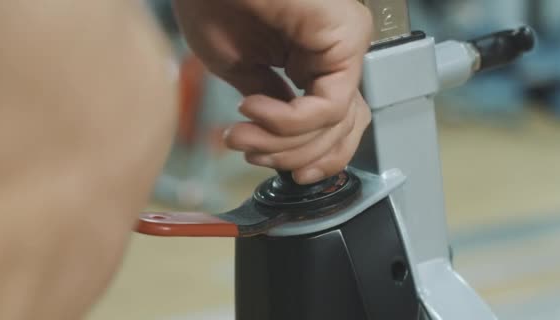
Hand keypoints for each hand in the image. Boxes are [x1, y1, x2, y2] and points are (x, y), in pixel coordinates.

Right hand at [175, 0, 372, 183]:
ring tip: (242, 133)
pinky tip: (253, 108)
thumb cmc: (213, 4)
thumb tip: (280, 141)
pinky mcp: (347, 37)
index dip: (308, 158)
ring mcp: (344, 47)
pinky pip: (330, 106)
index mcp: (311, 64)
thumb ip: (271, 110)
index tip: (275, 170)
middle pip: (340, 132)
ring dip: (282, 143)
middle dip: (291, 156)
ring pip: (335, 125)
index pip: (332, 126)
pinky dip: (288, 121)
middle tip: (249, 153)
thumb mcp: (240, 73)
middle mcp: (334, 57)